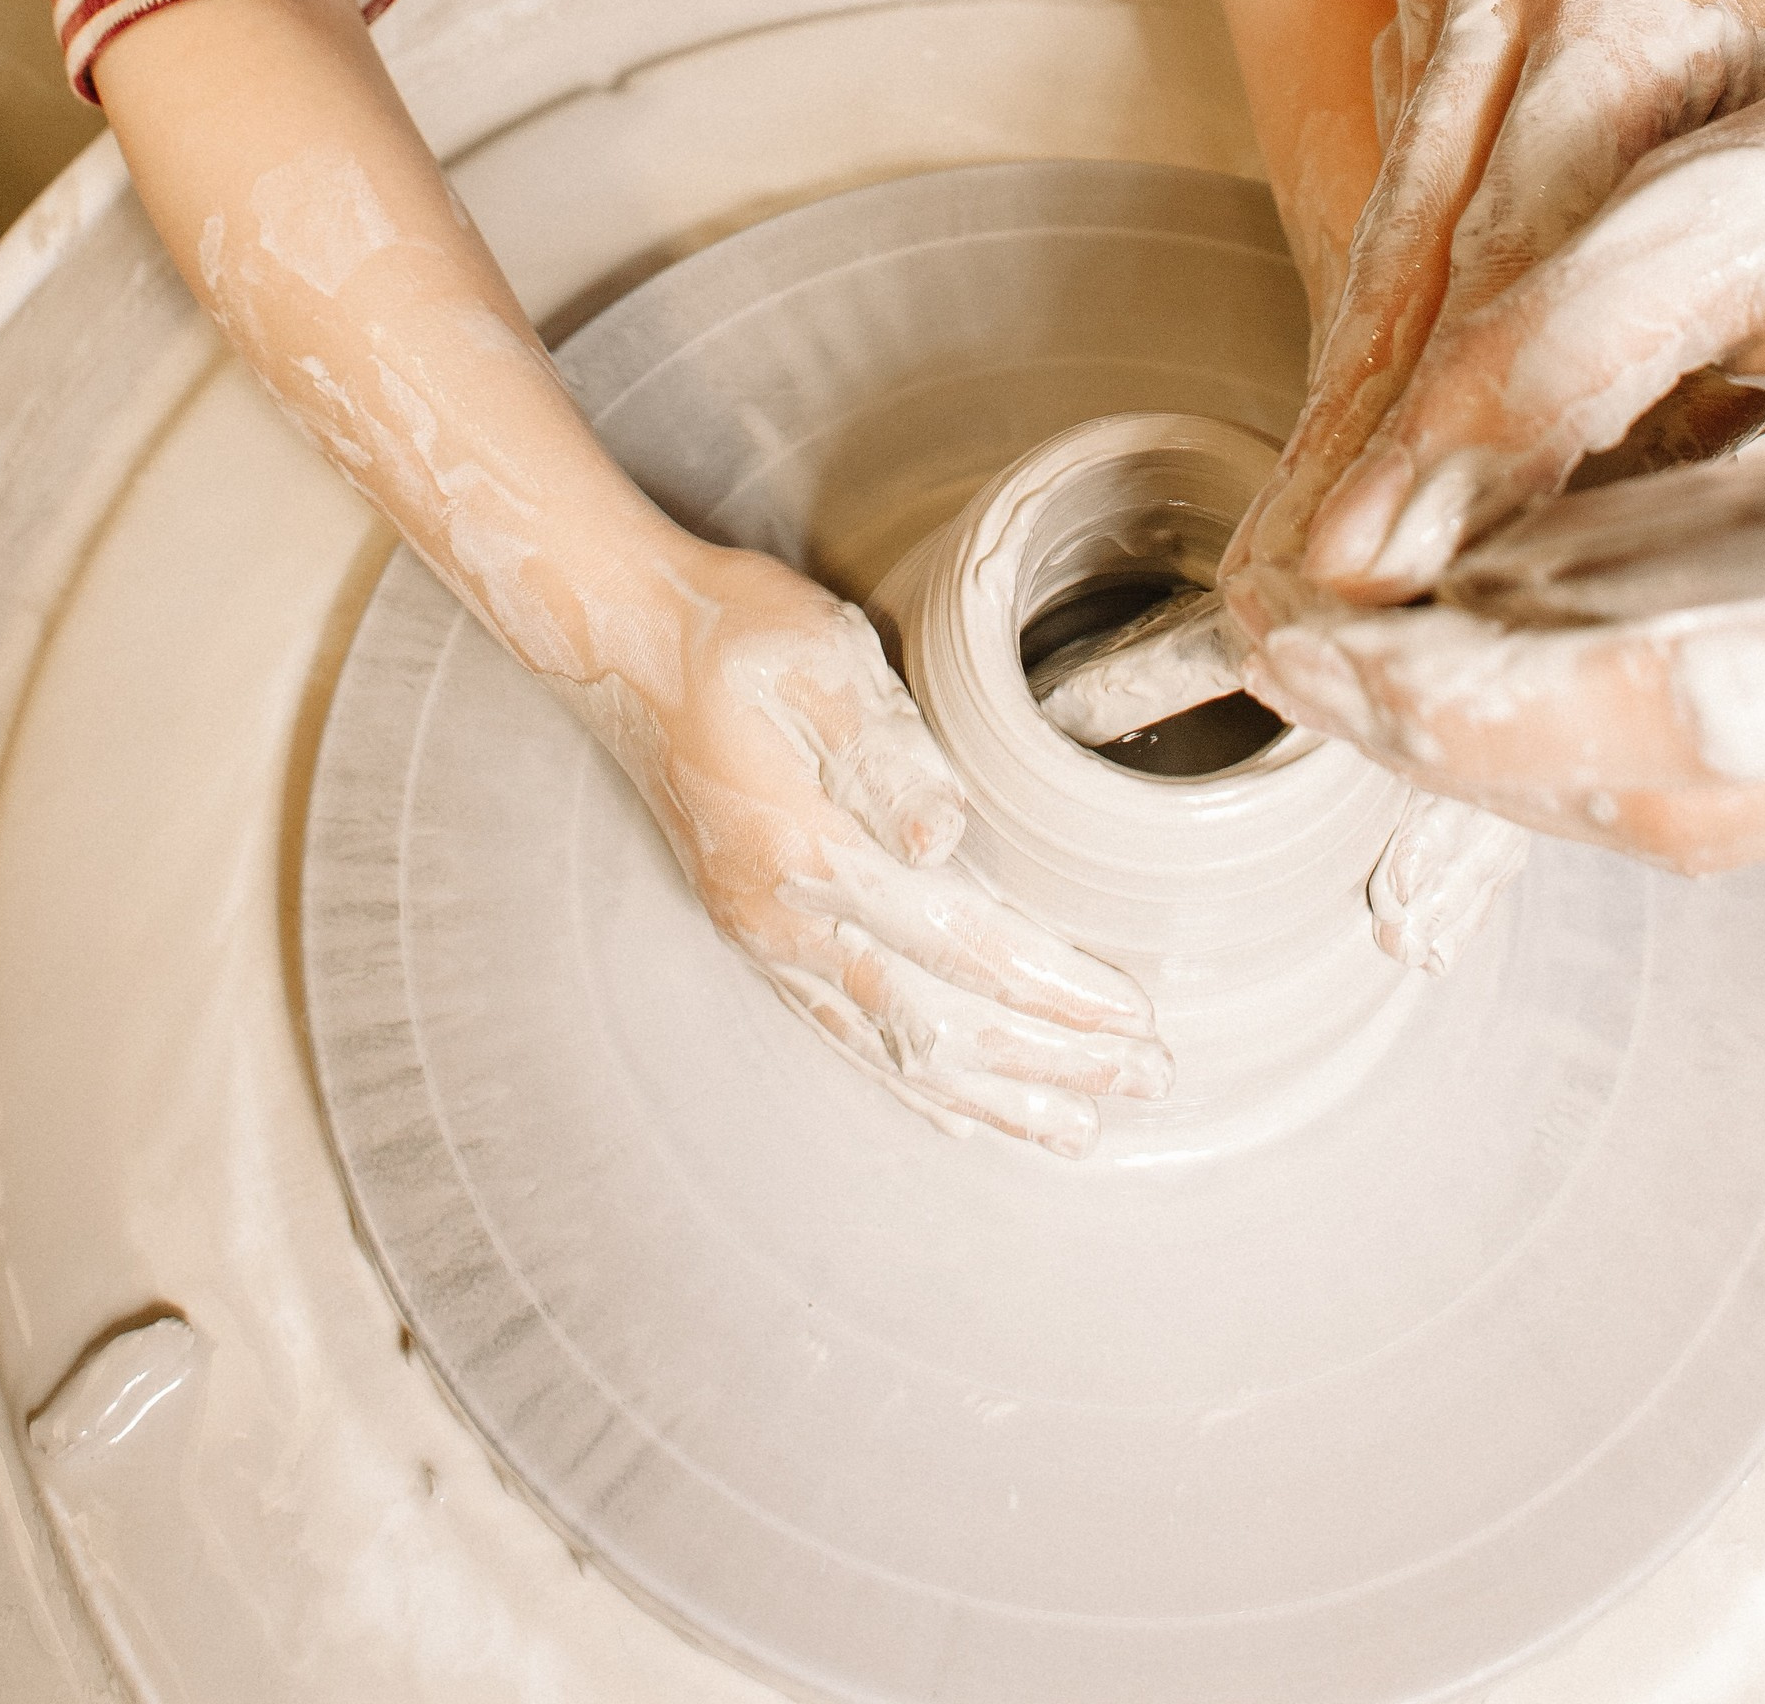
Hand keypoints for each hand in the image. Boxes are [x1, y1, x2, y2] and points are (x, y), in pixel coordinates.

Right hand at [568, 538, 1171, 1153]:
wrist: (618, 638)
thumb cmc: (732, 634)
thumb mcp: (816, 659)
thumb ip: (882, 747)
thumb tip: (943, 835)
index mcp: (810, 854)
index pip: (961, 947)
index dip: (1051, 993)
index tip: (1133, 1020)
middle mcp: (782, 921)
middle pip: (936, 1023)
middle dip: (1047, 1062)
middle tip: (1146, 1082)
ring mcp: (762, 937)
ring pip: (890, 1048)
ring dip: (989, 1094)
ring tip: (1072, 1130)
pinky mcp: (753, 930)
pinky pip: (841, 1032)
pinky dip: (909, 1082)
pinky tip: (955, 1108)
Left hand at [1226, 14, 1764, 867]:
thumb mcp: (1744, 192)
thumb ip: (1546, 358)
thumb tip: (1366, 543)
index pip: (1695, 694)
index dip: (1467, 700)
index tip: (1308, 642)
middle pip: (1702, 790)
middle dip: (1464, 735)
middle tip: (1309, 643)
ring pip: (1739, 816)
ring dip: (1535, 750)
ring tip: (1389, 640)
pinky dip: (1639, 733)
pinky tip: (1538, 643)